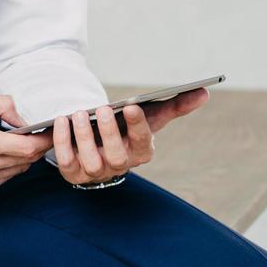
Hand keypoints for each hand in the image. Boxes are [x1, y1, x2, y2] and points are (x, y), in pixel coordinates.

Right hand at [0, 93, 53, 194]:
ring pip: (16, 172)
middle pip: (25, 161)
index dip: (44, 140)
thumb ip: (2, 105)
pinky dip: (8, 167)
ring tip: (22, 141)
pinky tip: (3, 153)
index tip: (50, 131)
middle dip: (36, 148)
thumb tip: (23, 116)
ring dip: (23, 158)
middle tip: (40, 134)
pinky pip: (2, 179)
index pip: (27, 148)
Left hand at [50, 88, 209, 186]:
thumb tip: (205, 92)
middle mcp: (119, 166)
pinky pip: (66, 162)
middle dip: (109, 132)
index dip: (138, 126)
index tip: (131, 106)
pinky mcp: (72, 174)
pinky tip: (61, 120)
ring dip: (84, 137)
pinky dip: (62, 141)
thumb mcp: (148, 116)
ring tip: (78, 113)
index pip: (142, 143)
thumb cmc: (128, 127)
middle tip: (102, 108)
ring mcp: (95, 173)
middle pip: (116, 157)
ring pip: (90, 162)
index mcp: (141, 152)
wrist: (99, 143)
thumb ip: (175, 105)